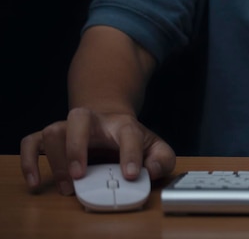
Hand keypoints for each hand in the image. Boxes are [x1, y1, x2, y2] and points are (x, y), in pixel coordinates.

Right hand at [20, 107, 175, 194]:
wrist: (109, 122)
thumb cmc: (131, 140)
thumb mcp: (155, 148)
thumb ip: (162, 159)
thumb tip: (151, 170)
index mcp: (122, 124)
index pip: (128, 133)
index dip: (130, 154)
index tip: (130, 175)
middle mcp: (93, 122)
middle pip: (79, 118)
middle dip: (76, 146)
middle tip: (81, 174)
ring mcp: (69, 128)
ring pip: (53, 131)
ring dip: (56, 160)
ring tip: (68, 186)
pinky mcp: (51, 139)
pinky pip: (32, 143)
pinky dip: (29, 161)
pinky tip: (36, 182)